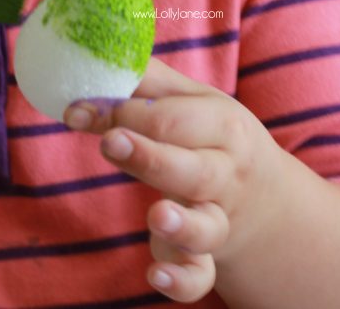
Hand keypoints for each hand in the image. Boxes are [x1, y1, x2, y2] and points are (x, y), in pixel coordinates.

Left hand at [63, 58, 281, 302]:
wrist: (262, 196)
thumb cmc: (213, 138)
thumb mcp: (194, 101)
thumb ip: (147, 82)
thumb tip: (94, 61)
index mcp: (223, 127)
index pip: (173, 119)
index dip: (122, 113)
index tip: (77, 110)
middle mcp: (225, 174)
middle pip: (193, 169)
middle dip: (150, 155)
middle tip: (111, 142)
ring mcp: (219, 218)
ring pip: (206, 227)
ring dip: (181, 223)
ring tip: (156, 214)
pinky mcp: (206, 256)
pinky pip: (200, 276)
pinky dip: (182, 279)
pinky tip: (156, 275)